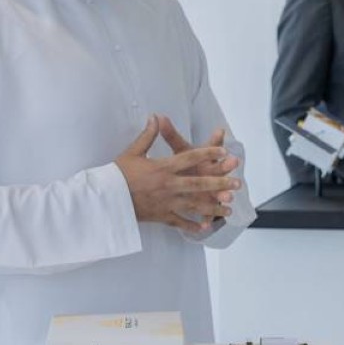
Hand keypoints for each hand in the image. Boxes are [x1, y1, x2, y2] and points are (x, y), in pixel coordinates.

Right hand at [115, 115, 241, 229]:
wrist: (105, 199)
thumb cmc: (118, 175)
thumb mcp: (133, 152)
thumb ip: (148, 135)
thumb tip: (155, 117)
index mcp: (163, 167)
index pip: (190, 158)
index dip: (209, 154)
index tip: (225, 152)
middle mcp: (168, 185)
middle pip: (199, 183)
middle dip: (220, 184)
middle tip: (238, 184)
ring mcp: (166, 202)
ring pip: (195, 205)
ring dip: (213, 207)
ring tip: (229, 209)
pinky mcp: (161, 216)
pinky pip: (180, 222)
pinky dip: (193, 225)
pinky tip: (206, 227)